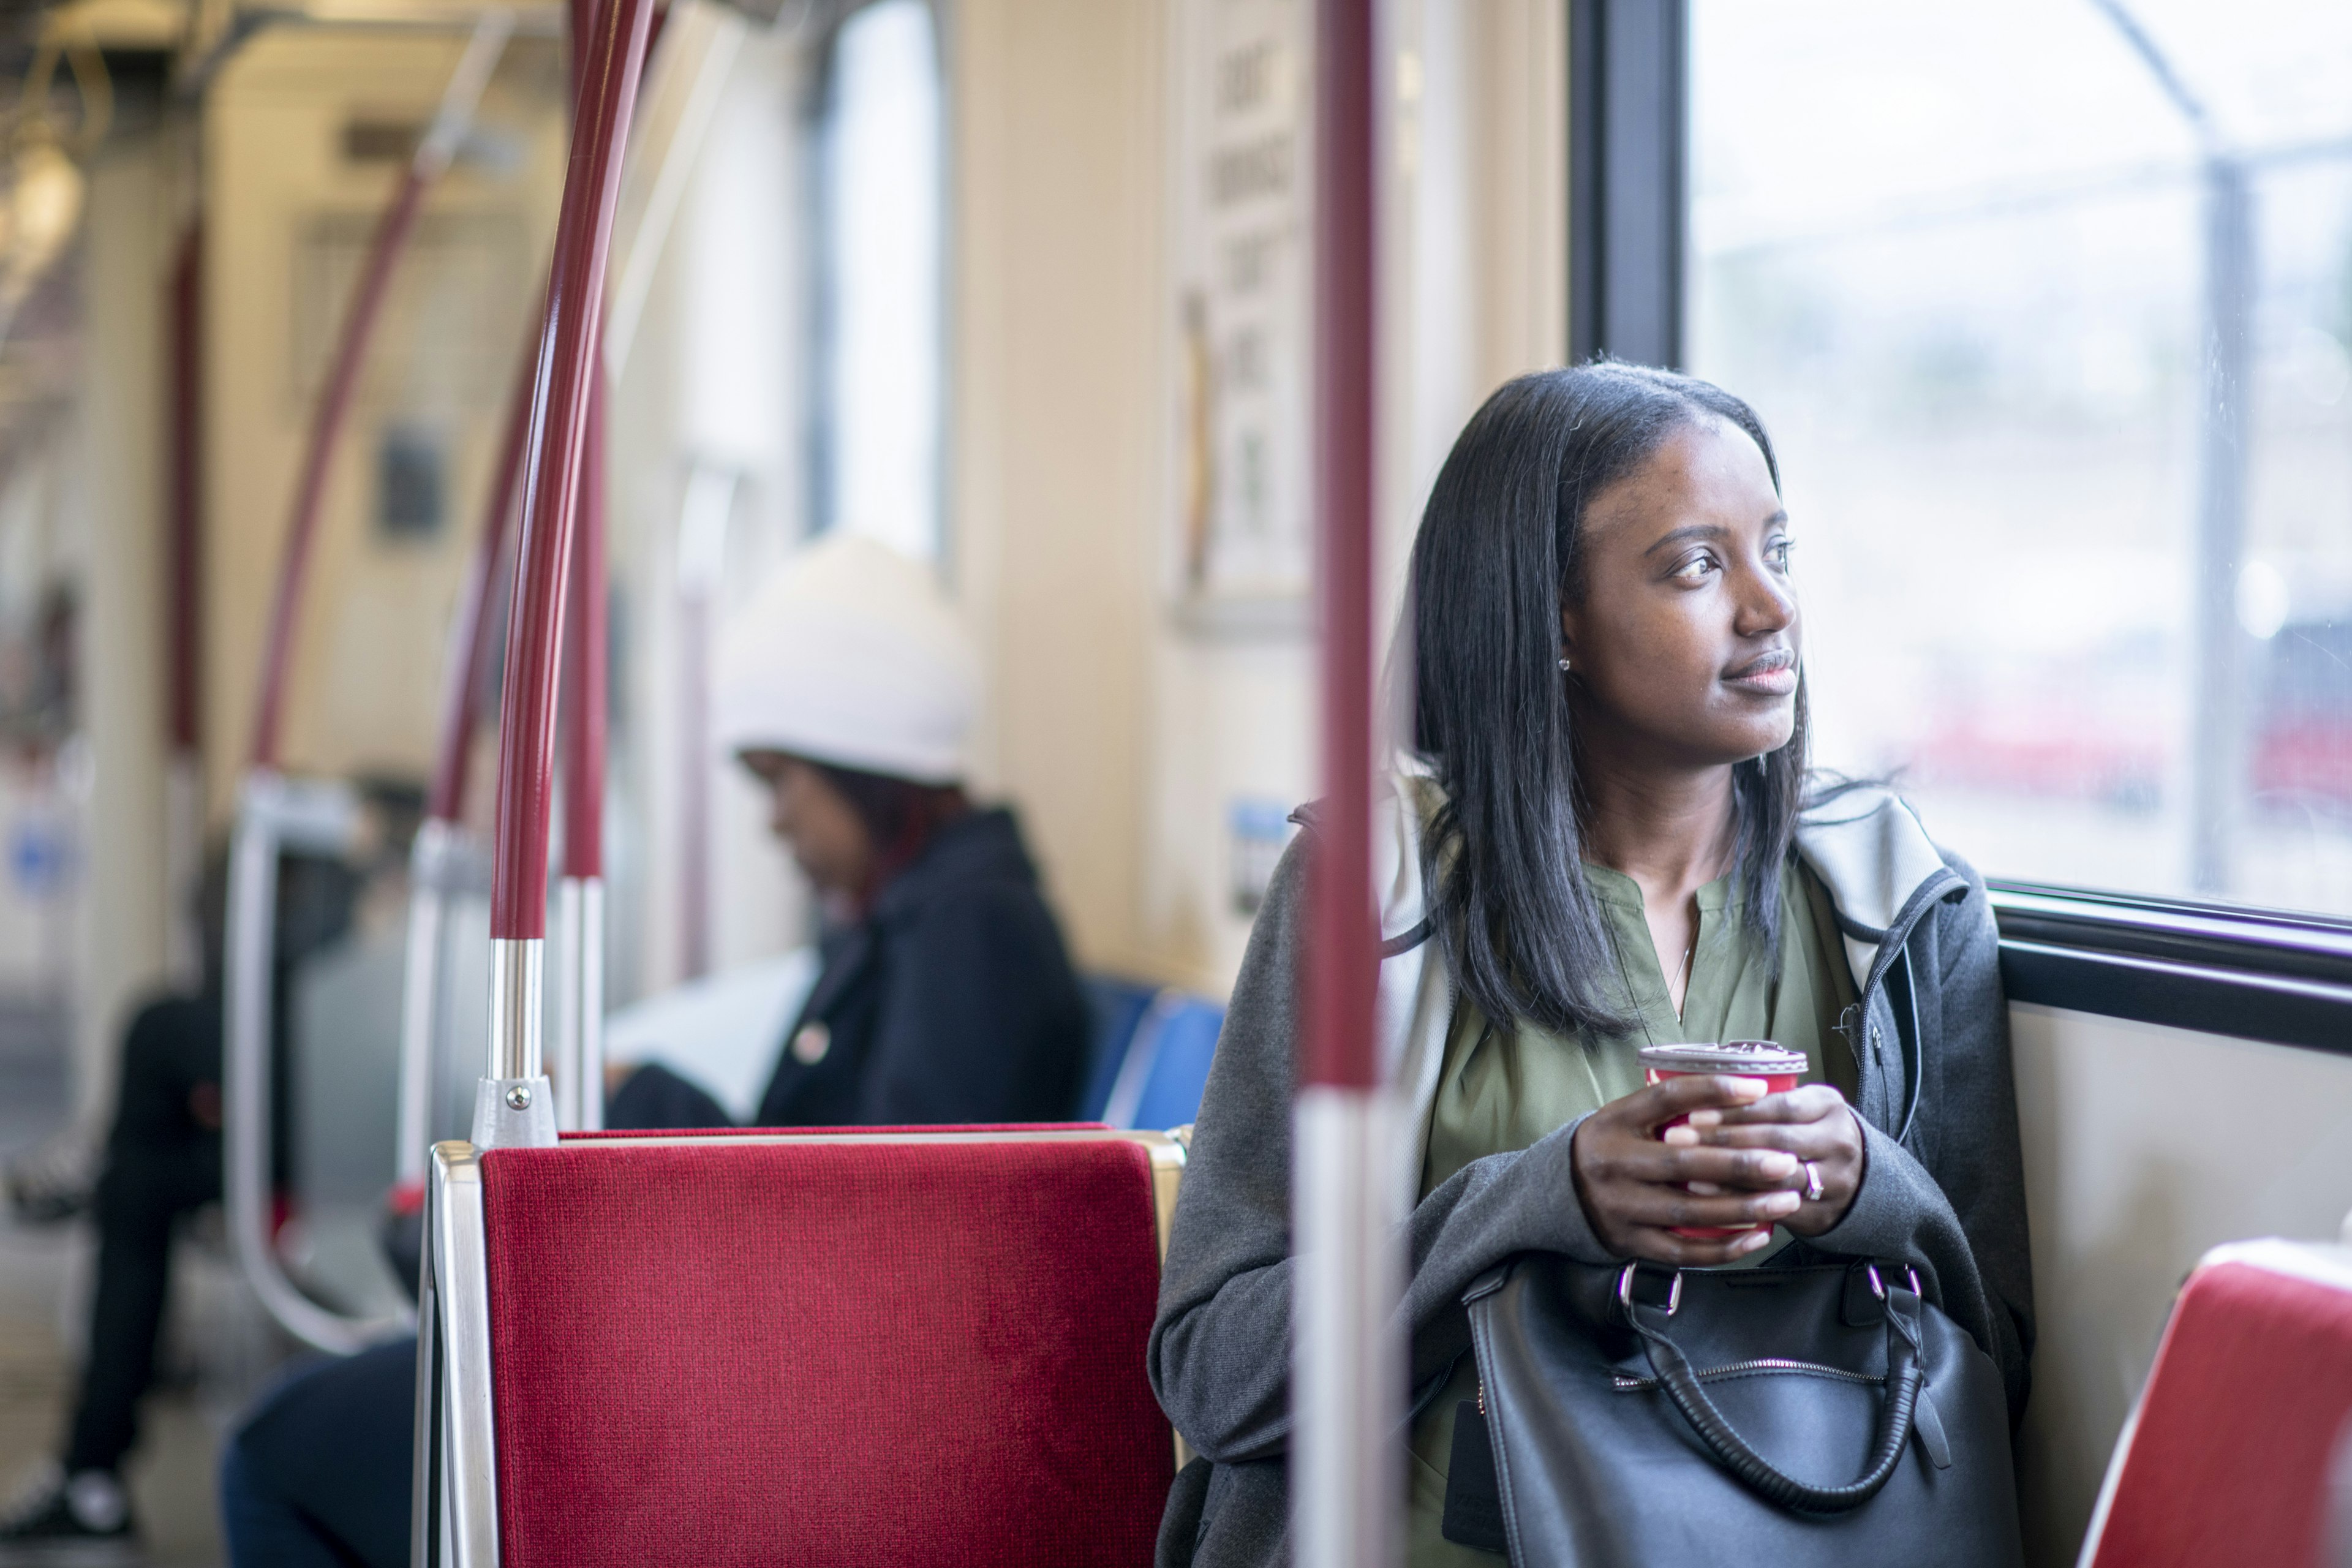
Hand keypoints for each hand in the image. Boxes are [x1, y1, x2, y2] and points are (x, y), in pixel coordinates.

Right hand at [1569, 1075, 1807, 1265]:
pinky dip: (1724, 1247)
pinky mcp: (1629, 1242)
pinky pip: (1683, 1251)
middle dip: (1740, 1164)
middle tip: (1786, 1161)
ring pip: (1689, 1212)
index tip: (1757, 1089)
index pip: (1666, 1099)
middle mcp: (1614, 1163)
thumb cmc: (1610, 1148)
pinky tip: (1758, 1236)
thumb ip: (1669, 1111)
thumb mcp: (1625, 1119)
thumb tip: (1740, 1096)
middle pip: (1684, 1163)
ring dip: (1743, 1208)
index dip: (1713, 1091)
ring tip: (1785, 1200)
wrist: (1556, 1193)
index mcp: (1614, 1122)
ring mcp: (1621, 1206)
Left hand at [1666, 1083, 1864, 1236]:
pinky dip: (1742, 1203)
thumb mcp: (1802, 1106)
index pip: (1779, 1106)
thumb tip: (1702, 1090)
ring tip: (1689, 1170)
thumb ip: (1766, 1100)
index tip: (1695, 1112)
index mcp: (1828, 1107)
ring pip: (1776, 1177)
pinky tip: (1712, 1199)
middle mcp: (1837, 1142)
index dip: (1735, 1110)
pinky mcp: (1822, 1213)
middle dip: (1722, 1140)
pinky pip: (1777, 1208)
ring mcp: (1834, 1181)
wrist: (1858, 1178)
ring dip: (1728, 1175)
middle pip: (1775, 1140)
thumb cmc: (1810, 1133)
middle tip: (1678, 1139)